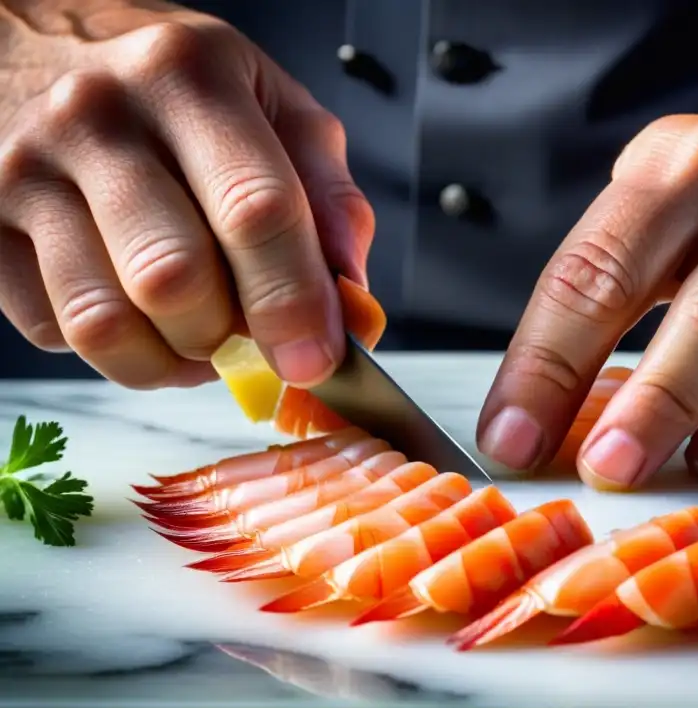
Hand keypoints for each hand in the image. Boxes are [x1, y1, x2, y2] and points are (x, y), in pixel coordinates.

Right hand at [0, 4, 373, 387]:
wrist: (33, 46)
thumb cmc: (172, 87)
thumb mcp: (268, 104)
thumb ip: (325, 193)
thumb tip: (352, 298)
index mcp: (188, 78)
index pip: (254, 209)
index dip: (295, 301)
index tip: (319, 359)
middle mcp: (96, 117)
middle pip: (175, 279)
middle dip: (231, 337)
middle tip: (256, 340)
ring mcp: (25, 171)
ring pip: (105, 322)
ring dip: (172, 359)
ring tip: (201, 335)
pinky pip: (55, 332)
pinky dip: (117, 350)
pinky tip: (140, 313)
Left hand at [478, 82, 697, 485]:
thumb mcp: (664, 210)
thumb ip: (606, 291)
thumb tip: (536, 411)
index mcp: (670, 165)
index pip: (588, 271)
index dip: (542, 364)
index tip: (509, 438)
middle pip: (662, 299)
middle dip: (616, 396)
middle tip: (583, 467)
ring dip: (674, 413)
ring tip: (631, 469)